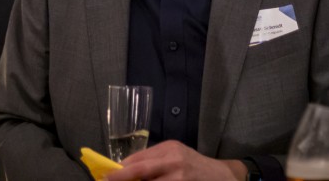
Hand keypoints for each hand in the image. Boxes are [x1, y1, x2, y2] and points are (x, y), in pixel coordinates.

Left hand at [105, 140, 244, 180]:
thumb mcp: (175, 155)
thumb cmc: (194, 165)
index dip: (120, 170)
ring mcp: (180, 178)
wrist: (222, 176)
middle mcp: (174, 161)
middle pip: (141, 171)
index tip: (106, 176)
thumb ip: (153, 160)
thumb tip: (125, 169)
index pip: (139, 159)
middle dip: (122, 178)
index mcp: (169, 149)